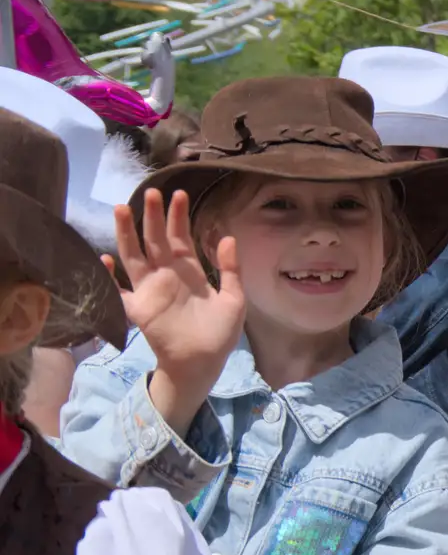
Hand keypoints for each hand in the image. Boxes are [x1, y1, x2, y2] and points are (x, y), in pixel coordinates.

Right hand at [114, 188, 245, 395]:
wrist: (204, 363)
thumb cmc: (220, 333)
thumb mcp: (234, 299)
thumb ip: (231, 269)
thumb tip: (227, 237)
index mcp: (190, 272)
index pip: (181, 238)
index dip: (178, 217)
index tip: (177, 194)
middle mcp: (167, 275)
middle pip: (156, 240)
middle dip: (154, 216)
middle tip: (152, 192)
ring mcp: (150, 289)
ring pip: (134, 255)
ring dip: (128, 233)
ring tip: (123, 208)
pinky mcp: (138, 308)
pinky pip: (119, 291)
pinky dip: (110, 278)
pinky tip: (105, 260)